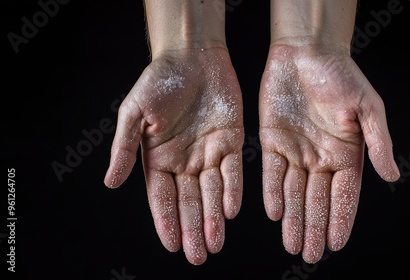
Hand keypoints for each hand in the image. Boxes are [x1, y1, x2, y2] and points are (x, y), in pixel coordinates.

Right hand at [104, 47, 243, 264]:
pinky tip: (230, 211)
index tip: (172, 245)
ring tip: (215, 244)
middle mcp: (184, 161)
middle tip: (198, 255)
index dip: (166, 221)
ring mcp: (208, 153)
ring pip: (211, 193)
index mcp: (158, 158)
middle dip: (192, 229)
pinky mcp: (231, 141)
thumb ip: (123, 148)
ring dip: (213, 218)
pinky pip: (233, 171)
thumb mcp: (133, 112)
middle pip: (188, 201)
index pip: (162, 197)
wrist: (192, 55)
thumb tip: (109, 183)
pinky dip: (232, 190)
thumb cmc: (158, 80)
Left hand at [259, 44, 399, 263]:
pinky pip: (271, 173)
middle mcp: (320, 158)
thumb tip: (393, 176)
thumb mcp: (367, 107)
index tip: (336, 244)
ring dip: (294, 219)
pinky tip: (275, 213)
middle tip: (311, 255)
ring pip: (294, 193)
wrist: (306, 51)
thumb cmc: (341, 75)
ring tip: (293, 245)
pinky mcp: (272, 141)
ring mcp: (295, 151)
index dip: (341, 219)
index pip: (344, 194)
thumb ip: (378, 142)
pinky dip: (273, 193)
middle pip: (318, 200)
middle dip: (315, 228)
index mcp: (346, 153)